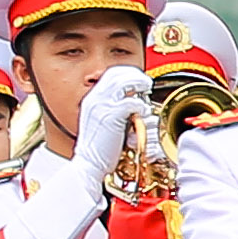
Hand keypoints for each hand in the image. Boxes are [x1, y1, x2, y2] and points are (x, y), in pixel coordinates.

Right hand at [68, 63, 147, 181]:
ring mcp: (102, 106)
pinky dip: (140, 105)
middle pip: (117, 74)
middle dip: (135, 75)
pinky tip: (143, 111)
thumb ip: (112, 109)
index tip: (138, 79)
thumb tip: (130, 100)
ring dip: (139, 84)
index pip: (110, 75)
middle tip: (146, 83)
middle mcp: (95, 99)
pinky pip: (130, 102)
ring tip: (147, 91)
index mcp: (92, 100)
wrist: (89, 164)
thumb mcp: (102, 122)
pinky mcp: (111, 117)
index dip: (126, 74)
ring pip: (124, 82)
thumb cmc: (99, 149)